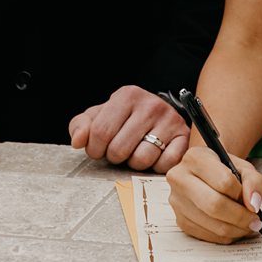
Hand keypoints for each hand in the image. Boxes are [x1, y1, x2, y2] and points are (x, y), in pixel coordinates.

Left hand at [67, 85, 189, 171]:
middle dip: (114, 157)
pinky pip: (165, 164)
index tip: (99, 149)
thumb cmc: (124, 119)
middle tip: (119, 151)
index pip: (100, 132)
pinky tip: (154, 155)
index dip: (94, 148)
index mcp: (127, 95)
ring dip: (135, 163)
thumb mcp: (99, 116)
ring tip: (136, 151)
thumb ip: (81, 126)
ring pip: (142, 159)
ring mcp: (170, 120)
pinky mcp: (184, 137)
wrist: (158, 115)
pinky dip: (156, 166)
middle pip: (119, 149)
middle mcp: (151, 104)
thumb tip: (78, 141)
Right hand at [168, 144, 261, 242]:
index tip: (254, 204)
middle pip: (214, 205)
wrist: (206, 175)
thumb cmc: (225, 170)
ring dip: (236, 230)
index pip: (224, 181)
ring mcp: (177, 201)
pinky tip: (233, 229)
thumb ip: (254, 182)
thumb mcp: (244, 168)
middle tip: (255, 222)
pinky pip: (206, 235)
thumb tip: (253, 205)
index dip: (243, 196)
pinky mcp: (179, 220)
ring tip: (247, 226)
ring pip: (211, 224)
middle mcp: (180, 178)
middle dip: (240, 217)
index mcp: (196, 158)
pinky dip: (225, 236)